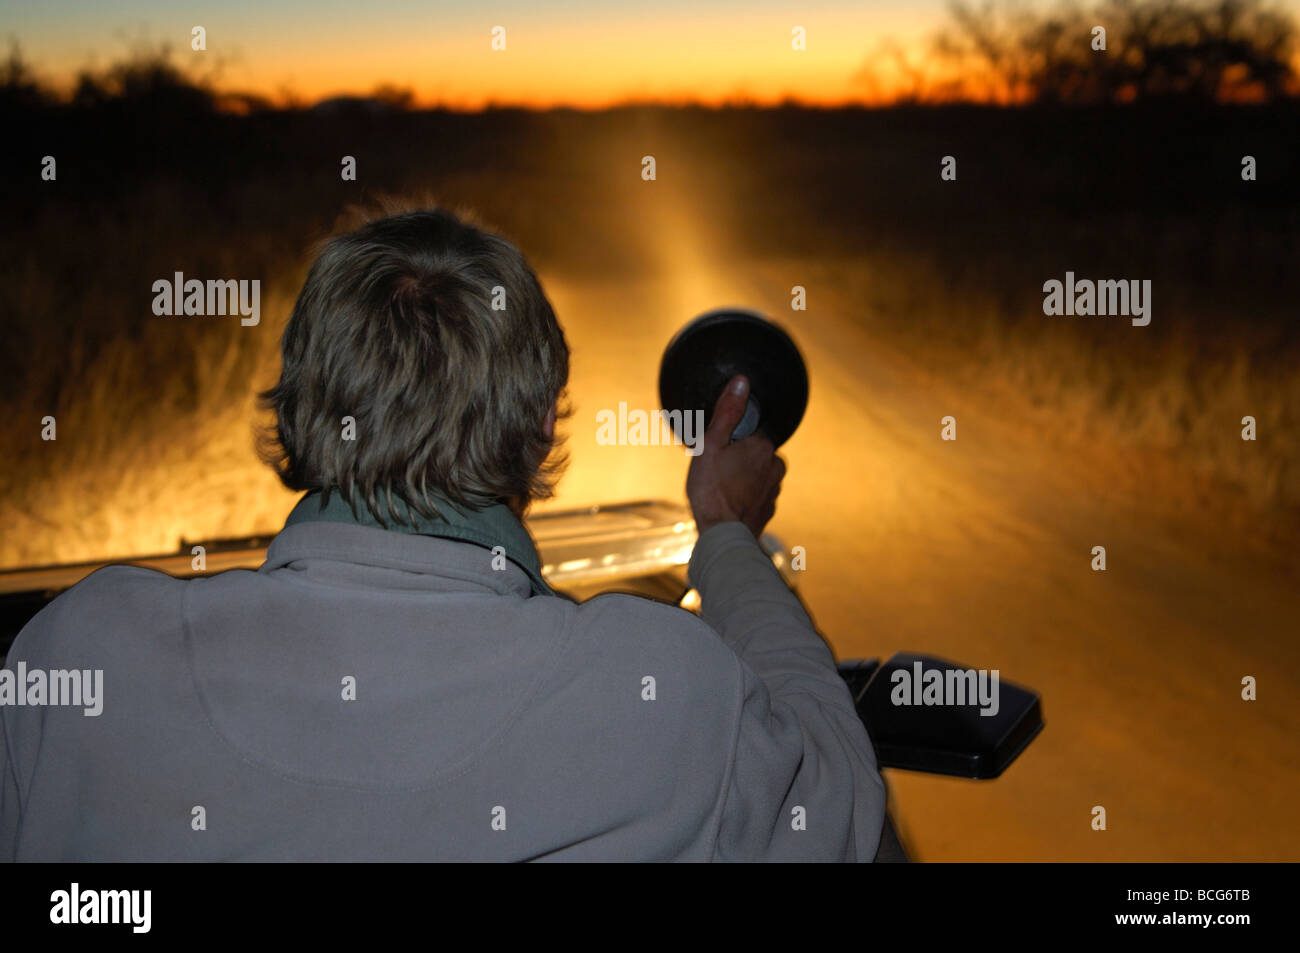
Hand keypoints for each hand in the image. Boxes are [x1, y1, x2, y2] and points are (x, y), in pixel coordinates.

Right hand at [686, 375, 786, 537]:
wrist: (720, 535)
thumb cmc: (711, 490)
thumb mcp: (710, 444)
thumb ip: (727, 412)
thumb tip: (741, 382)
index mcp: (763, 446)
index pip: (751, 429)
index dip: (731, 437)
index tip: (718, 450)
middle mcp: (776, 466)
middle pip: (755, 451)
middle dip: (738, 456)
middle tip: (716, 470)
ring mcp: (775, 489)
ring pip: (758, 472)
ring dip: (743, 476)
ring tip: (721, 488)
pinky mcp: (769, 509)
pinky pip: (758, 493)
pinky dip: (746, 495)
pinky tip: (728, 501)